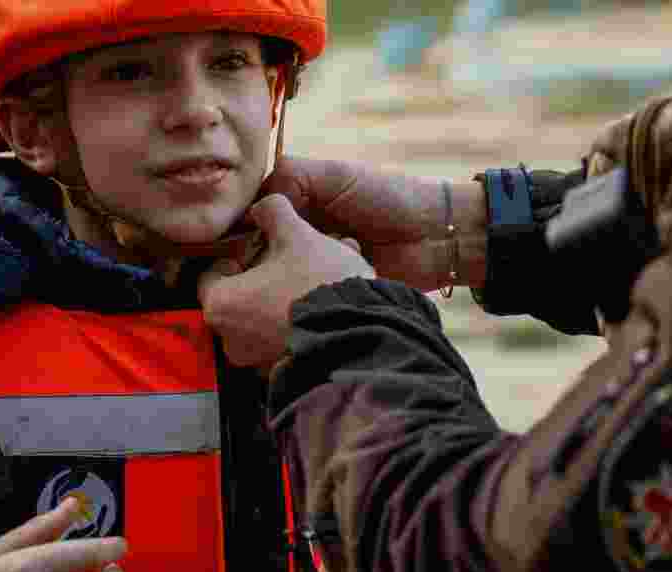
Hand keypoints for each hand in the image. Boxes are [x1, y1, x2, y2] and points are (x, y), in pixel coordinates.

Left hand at [198, 193, 374, 368]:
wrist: (360, 335)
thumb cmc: (319, 284)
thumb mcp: (297, 235)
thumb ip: (274, 212)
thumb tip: (264, 204)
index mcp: (220, 304)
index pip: (213, 271)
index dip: (239, 253)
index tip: (264, 246)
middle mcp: (229, 339)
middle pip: (237, 297)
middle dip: (262, 278)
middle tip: (290, 262)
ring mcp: (254, 361)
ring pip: (260, 319)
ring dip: (279, 300)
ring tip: (312, 281)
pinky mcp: (279, 373)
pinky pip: (279, 340)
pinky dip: (291, 323)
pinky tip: (319, 305)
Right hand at [261, 157, 481, 290]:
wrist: (433, 238)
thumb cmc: (388, 197)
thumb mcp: (337, 176)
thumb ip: (292, 177)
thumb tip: (254, 206)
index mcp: (299, 204)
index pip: (254, 214)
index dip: (243, 225)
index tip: (237, 235)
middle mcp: (301, 236)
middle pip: (259, 249)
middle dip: (262, 254)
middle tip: (267, 258)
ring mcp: (313, 268)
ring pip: (278, 276)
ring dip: (287, 273)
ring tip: (298, 271)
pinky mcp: (329, 293)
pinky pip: (305, 296)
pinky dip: (306, 292)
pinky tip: (312, 288)